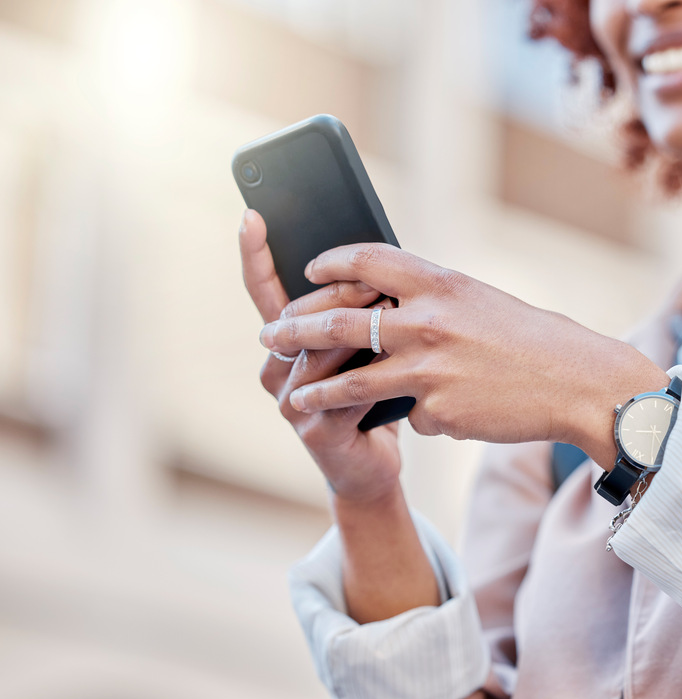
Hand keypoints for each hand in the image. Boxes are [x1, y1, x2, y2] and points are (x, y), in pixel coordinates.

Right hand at [239, 211, 402, 505]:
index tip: (252, 217)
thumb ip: (361, 313)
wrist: (374, 463)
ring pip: (317, 353)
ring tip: (390, 313)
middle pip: (298, 317)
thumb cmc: (373, 395)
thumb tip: (376, 268)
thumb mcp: (367, 347)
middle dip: (336, 294)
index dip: (255, 255)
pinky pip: (340, 394)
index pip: (265, 290)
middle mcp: (276, 368)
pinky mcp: (313, 429)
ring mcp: (289, 400)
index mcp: (286, 341)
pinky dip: (369, 375)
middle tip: (372, 281)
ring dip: (355, 332)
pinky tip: (394, 366)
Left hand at [256, 242, 668, 466]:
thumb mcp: (480, 301)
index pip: (365, 260)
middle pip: (338, 322)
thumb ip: (432, 301)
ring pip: (352, 383)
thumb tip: (386, 307)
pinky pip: (410, 415)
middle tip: (271, 334)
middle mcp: (426, 322)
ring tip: (295, 397)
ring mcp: (428, 371)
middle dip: (295, 329)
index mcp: (439, 284)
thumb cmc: (532, 340)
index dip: (329, 263)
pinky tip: (444, 414)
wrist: (577, 383)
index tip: (308, 269)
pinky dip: (417, 415)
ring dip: (316, 390)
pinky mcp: (437, 413)